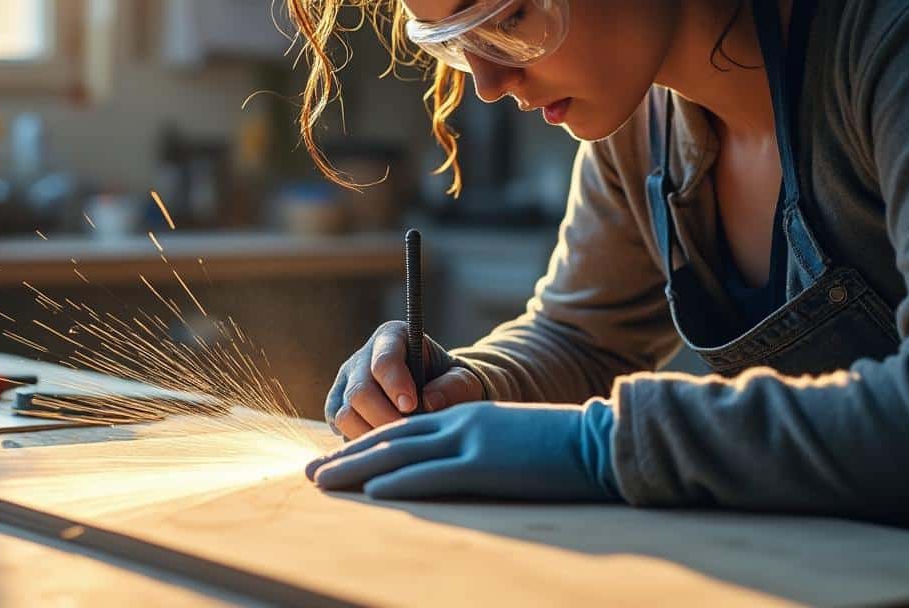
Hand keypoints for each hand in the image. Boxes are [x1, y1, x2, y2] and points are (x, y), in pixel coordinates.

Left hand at [306, 399, 619, 500]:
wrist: (599, 439)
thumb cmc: (560, 446)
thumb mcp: (509, 440)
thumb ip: (477, 449)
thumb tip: (453, 469)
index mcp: (463, 416)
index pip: (401, 430)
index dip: (363, 445)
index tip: (333, 460)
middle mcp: (458, 424)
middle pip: (389, 439)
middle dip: (345, 457)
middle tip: (309, 474)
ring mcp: (469, 443)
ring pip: (398, 454)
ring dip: (356, 470)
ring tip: (322, 483)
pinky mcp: (485, 465)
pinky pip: (433, 474)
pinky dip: (400, 482)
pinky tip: (374, 492)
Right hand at [325, 321, 483, 438]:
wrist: (436, 395)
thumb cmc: (451, 384)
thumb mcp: (463, 380)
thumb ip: (453, 386)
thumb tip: (428, 403)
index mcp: (392, 337)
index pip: (383, 360)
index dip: (395, 384)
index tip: (412, 406)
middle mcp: (362, 358)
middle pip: (360, 391)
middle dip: (385, 418)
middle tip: (410, 434)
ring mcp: (346, 384)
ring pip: (345, 414)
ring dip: (372, 434)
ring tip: (400, 442)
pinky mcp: (337, 408)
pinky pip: (340, 431)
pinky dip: (361, 443)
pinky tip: (386, 445)